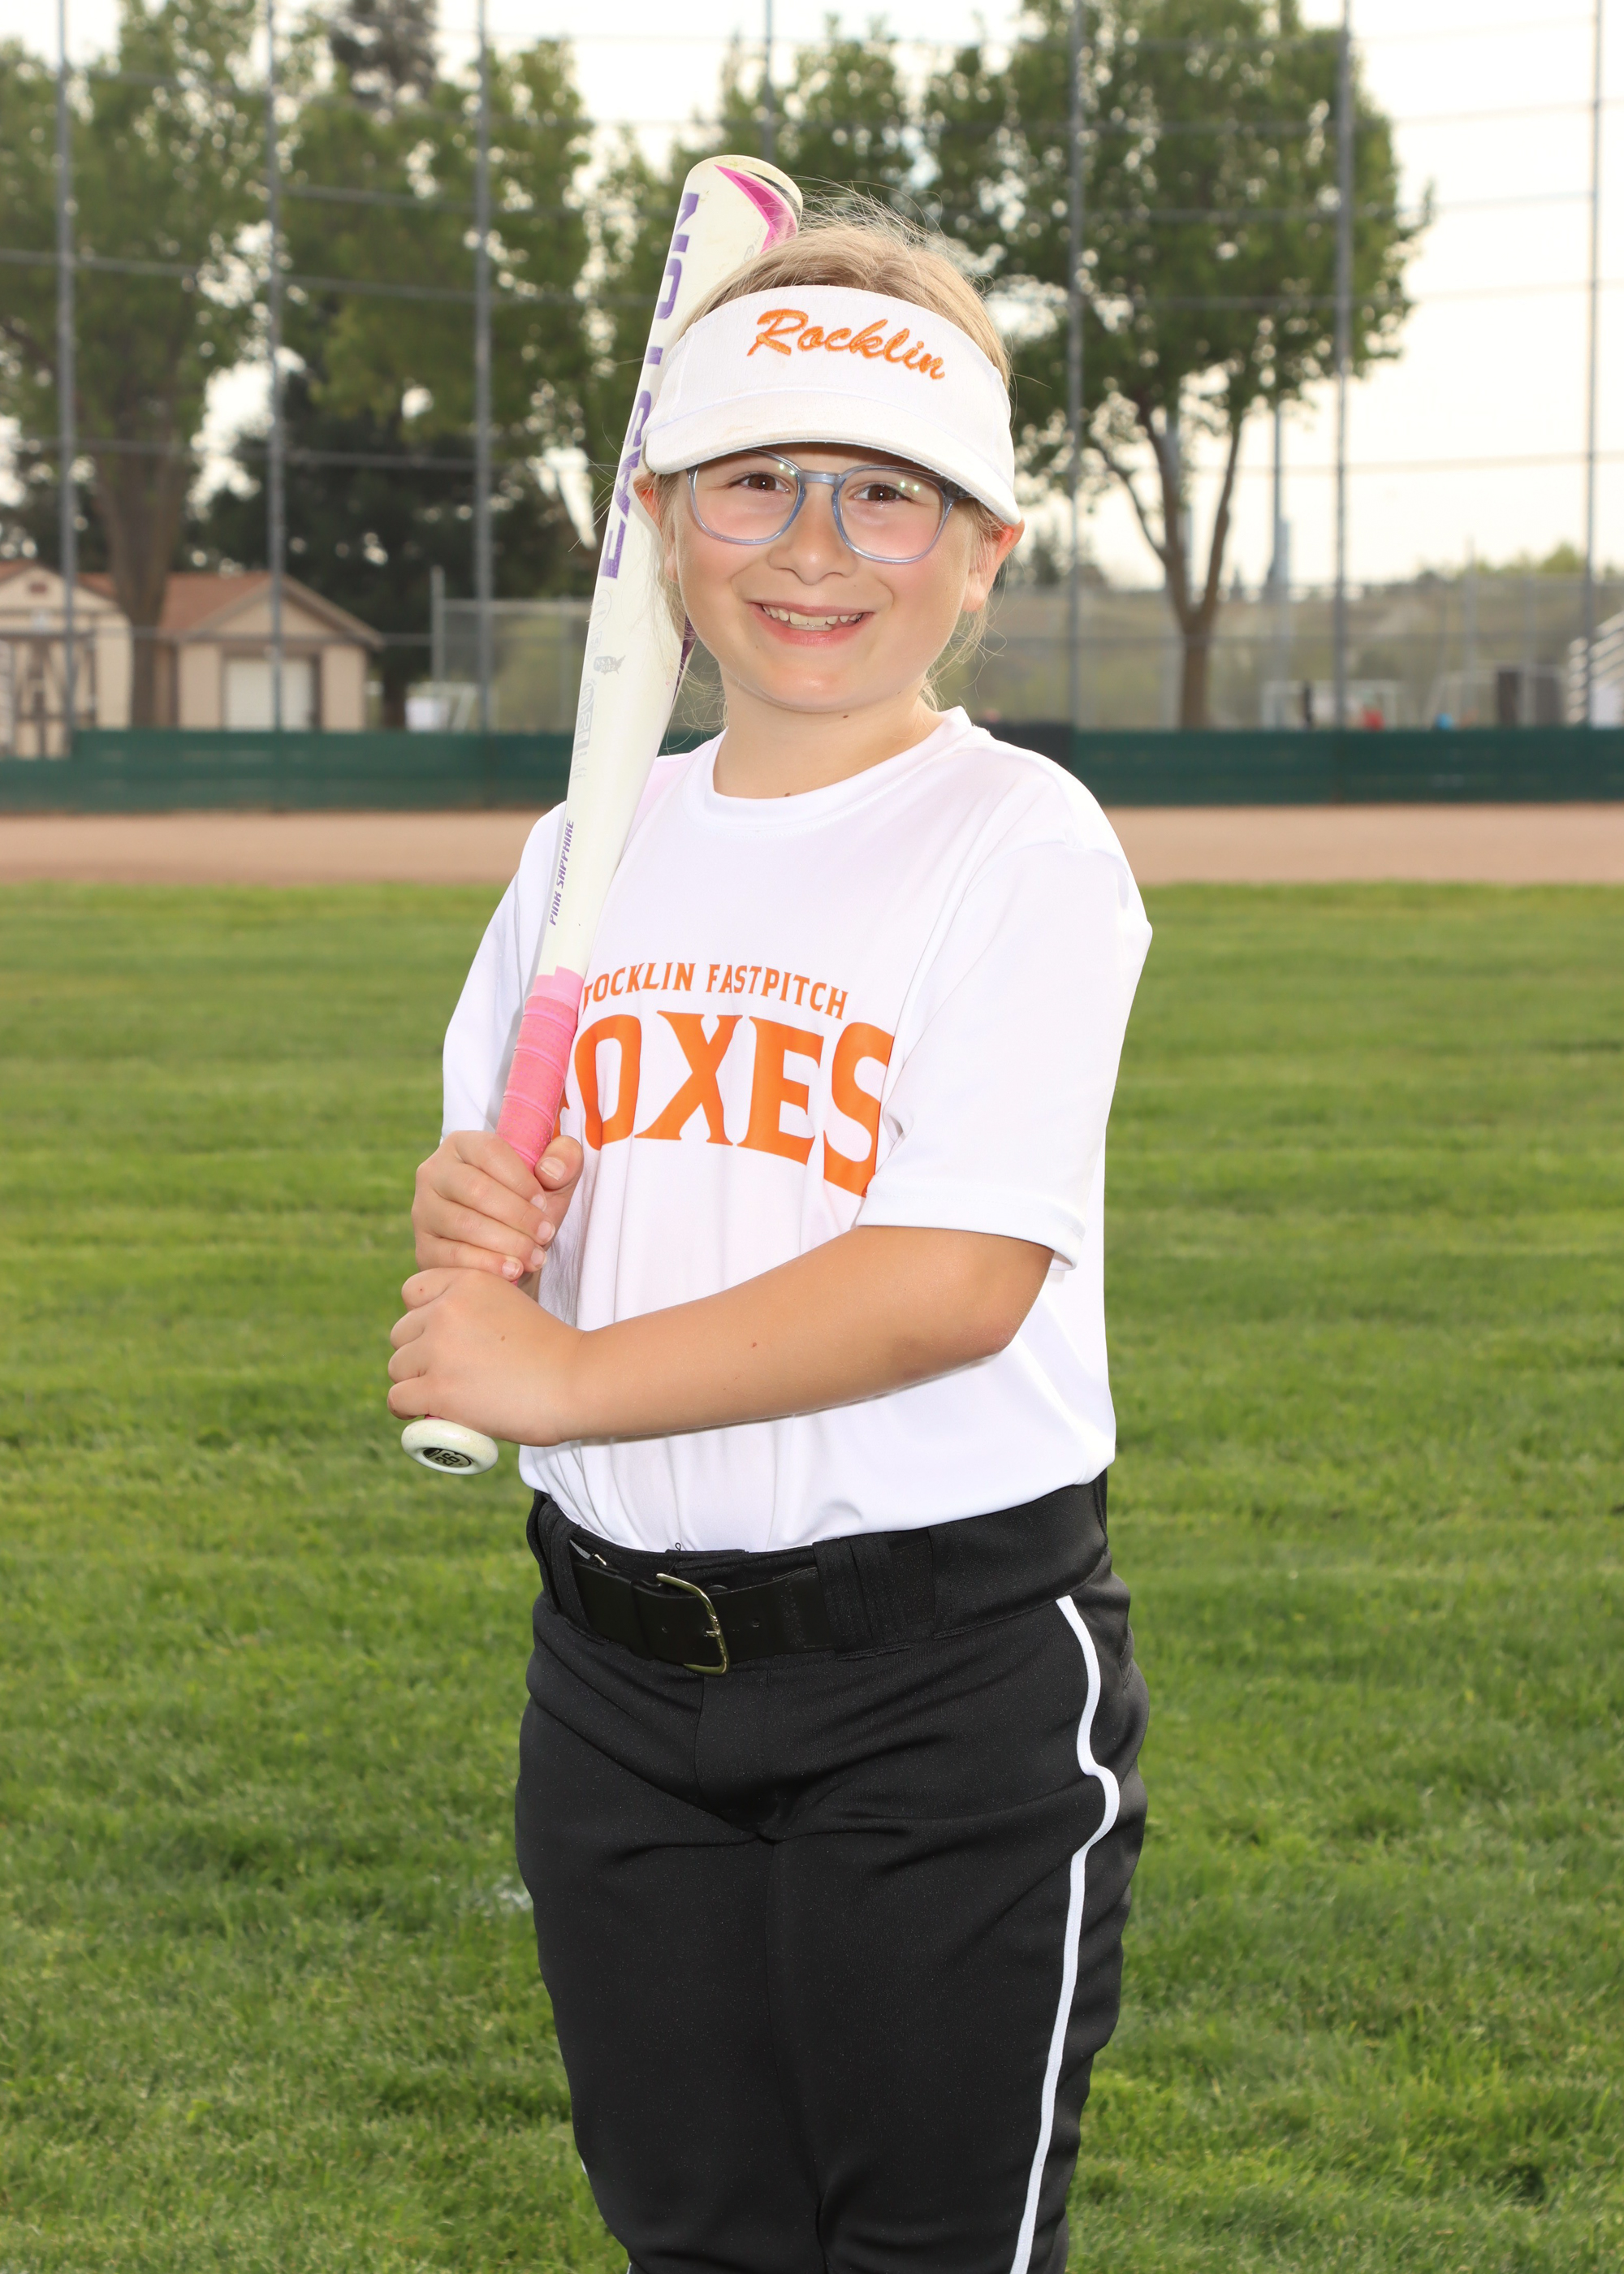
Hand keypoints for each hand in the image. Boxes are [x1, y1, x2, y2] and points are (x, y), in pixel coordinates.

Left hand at [387, 1267, 582, 1445]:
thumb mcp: (513, 1304)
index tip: (439, 1338)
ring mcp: (440, 1349)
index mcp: (468, 1281)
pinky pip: (398, 1398)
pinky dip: (406, 1409)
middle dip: (417, 1353)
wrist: (577, 1381)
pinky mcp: (438, 1388)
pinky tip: (419, 1413)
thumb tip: (447, 1333)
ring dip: (412, 1382)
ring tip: (437, 1395)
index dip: (421, 1318)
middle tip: (443, 1373)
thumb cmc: (553, 1351)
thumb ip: (478, 1309)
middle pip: (401, 1333)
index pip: (412, 1292)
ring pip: (397, 1367)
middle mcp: (447, 1309)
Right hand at [412, 1129, 583, 1282]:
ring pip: (464, 1224)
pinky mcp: (423, 1247)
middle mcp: (434, 1172)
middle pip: (476, 1189)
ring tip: (535, 1256)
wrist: (507, 1250)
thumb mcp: (554, 1180)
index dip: (522, 1180)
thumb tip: (549, 1170)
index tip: (544, 1204)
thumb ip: (565, 1160)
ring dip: (507, 1243)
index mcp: (462, 1145)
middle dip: (518, 1216)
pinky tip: (513, 1270)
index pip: (491, 1152)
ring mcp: (423, 1210)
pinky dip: (488, 1265)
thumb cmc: (528, 1207)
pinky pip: (452, 1256)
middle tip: (545, 1234)